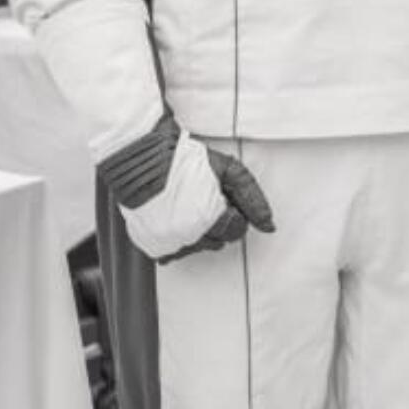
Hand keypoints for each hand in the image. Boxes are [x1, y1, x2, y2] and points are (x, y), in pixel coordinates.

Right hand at [99, 110, 274, 262]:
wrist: (140, 155)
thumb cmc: (182, 159)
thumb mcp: (228, 169)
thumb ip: (253, 198)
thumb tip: (269, 225)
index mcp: (208, 218)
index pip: (237, 230)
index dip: (234, 211)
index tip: (222, 197)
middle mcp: (187, 235)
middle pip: (219, 241)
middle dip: (217, 222)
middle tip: (204, 198)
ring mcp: (167, 242)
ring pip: (197, 248)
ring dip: (198, 231)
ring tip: (187, 204)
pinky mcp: (151, 245)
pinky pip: (173, 252)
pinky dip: (177, 238)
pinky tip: (174, 216)